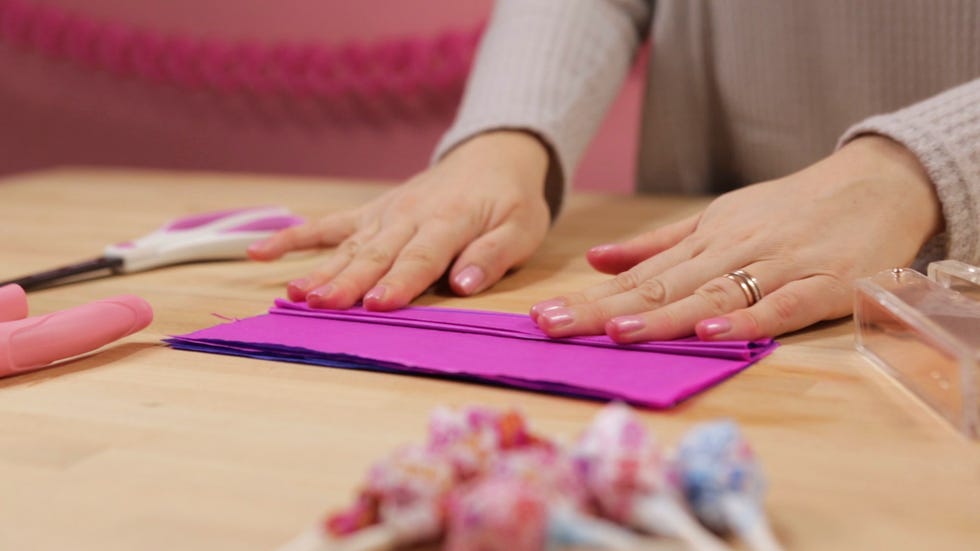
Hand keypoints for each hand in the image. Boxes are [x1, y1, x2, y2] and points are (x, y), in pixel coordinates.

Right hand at [248, 130, 551, 309]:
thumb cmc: (510, 202)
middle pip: (376, 254)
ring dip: (320, 269)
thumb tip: (463, 284)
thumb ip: (492, 255)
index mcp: (450, 221)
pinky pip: (328, 225)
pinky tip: (258, 253)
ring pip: (349, 246)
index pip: (421, 256)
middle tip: (322, 305)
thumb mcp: (522, 228)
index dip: (399, 282)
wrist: (493, 157)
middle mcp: (410, 216)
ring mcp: (385, 213)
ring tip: (294, 293)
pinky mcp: (371, 213)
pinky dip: (294, 237)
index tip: (376, 305)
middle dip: (348, 281)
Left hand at [530, 136, 943, 340]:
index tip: (543, 316)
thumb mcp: (718, 217)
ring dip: (663, 316)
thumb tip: (596, 260)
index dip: (591, 299)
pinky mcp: (823, 285)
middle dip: (604, 311)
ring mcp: (777, 268)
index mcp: (705, 240)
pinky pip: (780, 305)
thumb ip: (659, 243)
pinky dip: (746, 319)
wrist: (878, 184)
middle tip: (553, 326)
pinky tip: (711, 333)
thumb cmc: (790, 209)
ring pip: (711, 295)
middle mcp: (732, 252)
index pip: (639, 277)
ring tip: (615, 332)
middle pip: (662, 288)